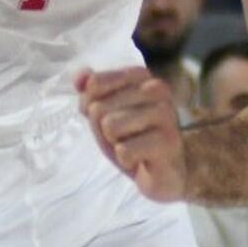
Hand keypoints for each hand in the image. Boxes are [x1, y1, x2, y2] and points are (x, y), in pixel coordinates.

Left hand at [75, 67, 186, 201]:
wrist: (166, 170)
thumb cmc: (134, 137)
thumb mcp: (107, 112)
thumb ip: (91, 92)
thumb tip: (79, 77)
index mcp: (141, 76)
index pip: (94, 84)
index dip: (90, 106)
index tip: (108, 116)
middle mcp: (157, 89)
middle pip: (98, 108)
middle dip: (103, 129)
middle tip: (124, 137)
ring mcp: (165, 114)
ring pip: (111, 127)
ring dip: (115, 144)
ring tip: (133, 146)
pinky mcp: (168, 141)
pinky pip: (124, 151)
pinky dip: (126, 160)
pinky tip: (141, 159)